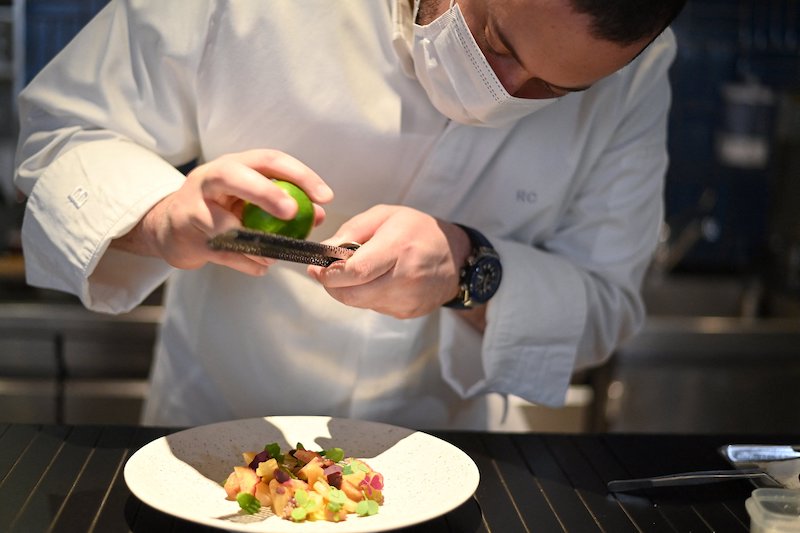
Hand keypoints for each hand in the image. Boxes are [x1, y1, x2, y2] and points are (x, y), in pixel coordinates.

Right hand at [112, 149, 332, 274]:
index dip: (299, 175)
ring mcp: (194, 206)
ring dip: (255, 242)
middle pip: (235, 176)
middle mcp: (210, 179)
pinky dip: (246, 262)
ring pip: (223, 222)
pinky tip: (260, 267)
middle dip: (266, 193)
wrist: (172, 228)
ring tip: (276, 254)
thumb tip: (317, 214)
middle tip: (293, 212)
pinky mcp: (187, 236)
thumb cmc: (220, 209)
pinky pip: (222, 252)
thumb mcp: (251, 201)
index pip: (269, 160)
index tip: (325, 196)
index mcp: (233, 164)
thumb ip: (285, 204)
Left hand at [307, 205, 470, 318]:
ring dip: (349, 290)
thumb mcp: (385, 216)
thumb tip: (324, 252)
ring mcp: (407, 300)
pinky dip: (367, 295)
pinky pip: (374, 308)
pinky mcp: (407, 313)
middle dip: (332, 285)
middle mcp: (405, 278)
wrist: (456, 257)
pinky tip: (377, 280)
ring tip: (358, 270)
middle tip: (325, 271)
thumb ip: (351, 231)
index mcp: (398, 248)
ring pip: (359, 304)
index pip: (356, 272)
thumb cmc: (419, 230)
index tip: (316, 267)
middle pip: (352, 295)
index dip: (329, 274)